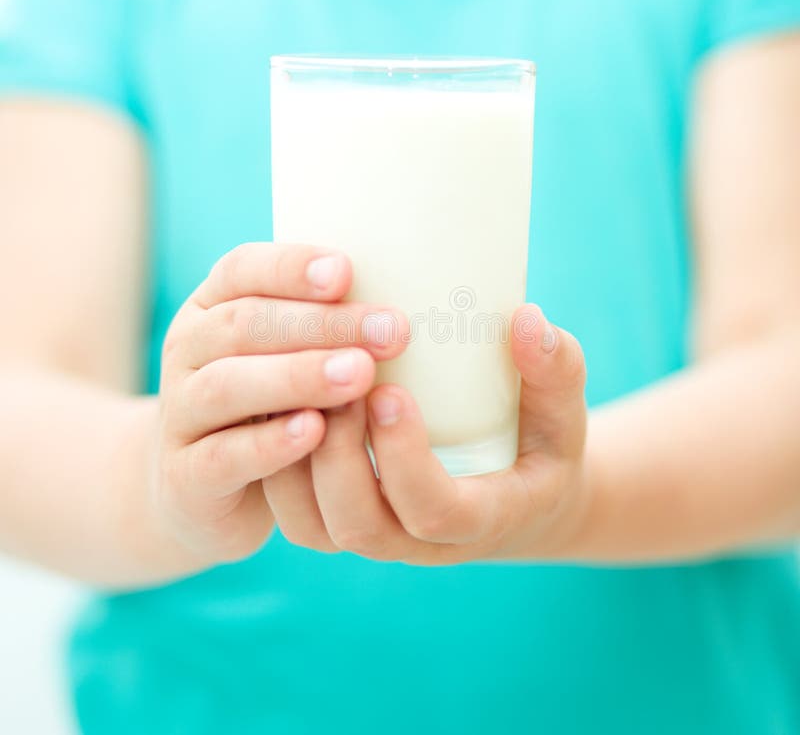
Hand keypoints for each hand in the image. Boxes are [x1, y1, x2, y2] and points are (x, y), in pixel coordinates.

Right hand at [150, 243, 406, 568]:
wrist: (200, 488)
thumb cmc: (266, 404)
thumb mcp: (286, 354)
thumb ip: (327, 323)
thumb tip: (407, 304)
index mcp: (213, 308)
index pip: (242, 270)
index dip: (291, 267)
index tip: (348, 272)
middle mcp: (188, 350)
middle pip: (244, 324)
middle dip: (321, 324)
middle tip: (390, 332)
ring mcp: (180, 412)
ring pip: (228, 386)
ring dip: (298, 377)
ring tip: (360, 375)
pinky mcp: (186, 475)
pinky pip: (224, 456)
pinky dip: (270, 443)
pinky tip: (316, 432)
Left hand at [263, 304, 588, 563]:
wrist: (516, 493)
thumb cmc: (542, 446)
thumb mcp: (563, 412)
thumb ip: (556, 370)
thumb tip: (529, 320)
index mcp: (480, 520)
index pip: (434, 513)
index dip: (404, 460)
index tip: (389, 391)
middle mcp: (418, 541)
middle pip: (360, 524)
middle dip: (339, 454)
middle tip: (336, 382)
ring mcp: (376, 533)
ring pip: (313, 525)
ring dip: (296, 460)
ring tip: (300, 387)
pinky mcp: (343, 516)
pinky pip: (294, 509)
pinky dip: (276, 461)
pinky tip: (278, 400)